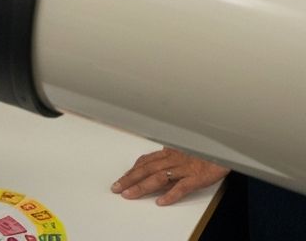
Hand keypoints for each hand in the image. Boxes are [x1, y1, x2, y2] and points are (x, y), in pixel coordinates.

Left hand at [111, 148, 228, 204]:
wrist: (229, 143)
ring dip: (142, 186)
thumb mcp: (187, 147)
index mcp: (171, 151)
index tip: (121, 179)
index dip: (132, 170)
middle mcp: (174, 158)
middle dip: (129, 179)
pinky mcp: (199, 176)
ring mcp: (186, 167)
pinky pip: (183, 186)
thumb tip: (160, 156)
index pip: (145, 161)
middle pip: (147, 169)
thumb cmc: (209, 146)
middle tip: (116, 188)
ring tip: (130, 195)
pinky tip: (161, 202)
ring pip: (159, 177)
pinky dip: (171, 194)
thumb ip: (173, 152)